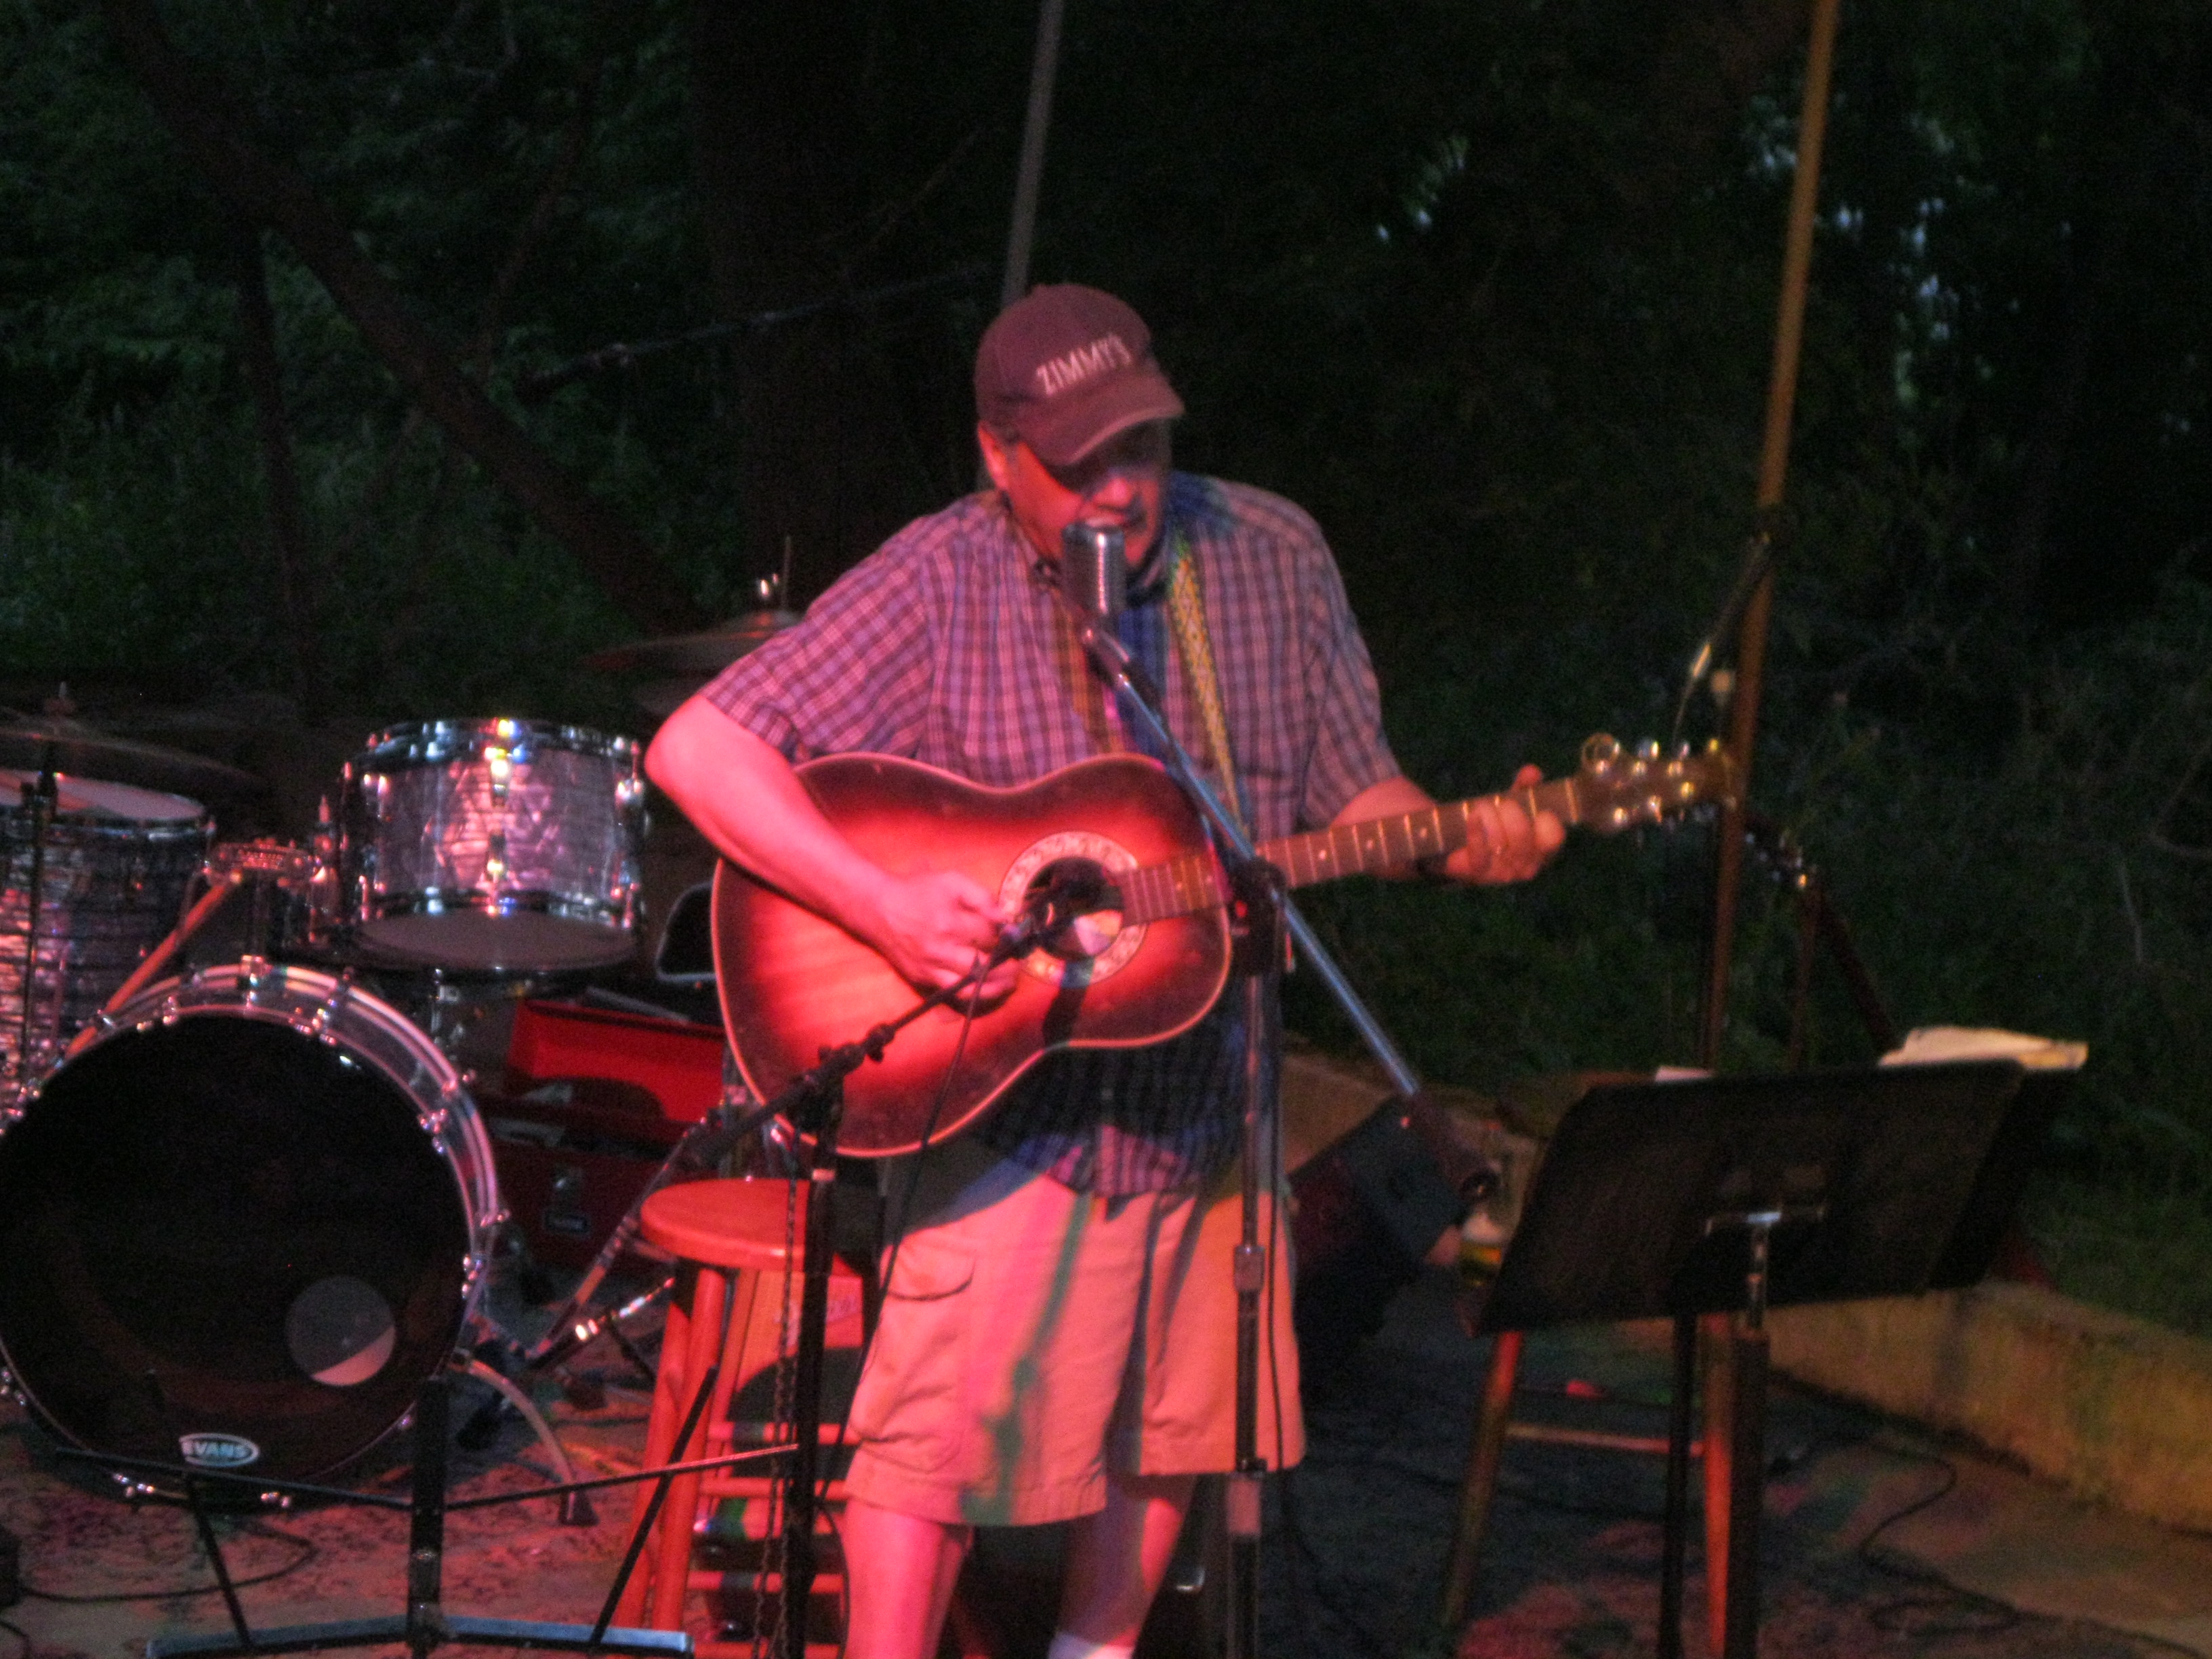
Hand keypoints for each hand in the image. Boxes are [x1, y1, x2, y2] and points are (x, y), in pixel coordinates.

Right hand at [863, 868, 1020, 998]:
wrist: (879, 909)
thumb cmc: (918, 891)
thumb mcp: (951, 881)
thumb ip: (981, 896)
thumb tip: (1004, 916)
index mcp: (949, 922)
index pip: (988, 935)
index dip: (1005, 936)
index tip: (1013, 935)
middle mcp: (940, 949)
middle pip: (983, 966)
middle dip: (1007, 967)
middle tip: (1019, 964)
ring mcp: (930, 967)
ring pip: (969, 987)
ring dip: (995, 987)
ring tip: (1010, 982)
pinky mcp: (921, 978)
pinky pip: (951, 993)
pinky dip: (972, 994)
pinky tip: (986, 988)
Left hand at [1455, 763, 1565, 884]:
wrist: (1461, 854)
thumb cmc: (1496, 830)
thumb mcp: (1513, 807)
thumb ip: (1524, 789)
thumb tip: (1532, 771)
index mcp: (1542, 851)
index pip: (1554, 837)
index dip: (1545, 819)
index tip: (1535, 809)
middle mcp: (1527, 866)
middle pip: (1522, 834)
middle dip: (1510, 811)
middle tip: (1502, 805)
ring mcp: (1504, 873)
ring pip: (1499, 840)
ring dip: (1489, 816)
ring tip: (1482, 808)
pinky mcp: (1480, 873)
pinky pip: (1479, 849)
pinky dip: (1476, 829)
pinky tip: (1473, 815)